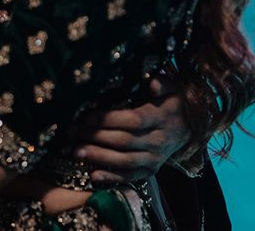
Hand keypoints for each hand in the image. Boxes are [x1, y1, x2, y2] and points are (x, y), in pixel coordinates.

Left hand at [71, 75, 188, 183]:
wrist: (189, 127)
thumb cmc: (171, 102)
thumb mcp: (171, 89)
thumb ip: (162, 83)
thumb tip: (153, 83)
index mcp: (160, 118)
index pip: (133, 120)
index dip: (109, 119)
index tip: (86, 116)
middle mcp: (158, 141)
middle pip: (124, 141)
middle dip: (96, 137)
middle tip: (72, 132)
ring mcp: (155, 159)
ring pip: (125, 161)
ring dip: (99, 157)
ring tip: (75, 152)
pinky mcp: (150, 170)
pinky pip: (131, 177)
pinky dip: (112, 177)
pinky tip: (93, 175)